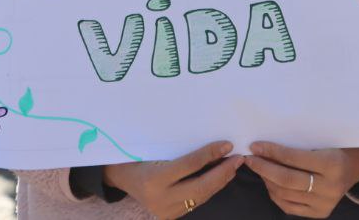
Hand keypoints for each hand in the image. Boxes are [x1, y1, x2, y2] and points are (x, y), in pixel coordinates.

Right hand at [104, 141, 242, 218]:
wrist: (120, 177)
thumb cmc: (137, 156)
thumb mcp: (156, 149)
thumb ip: (183, 150)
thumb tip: (214, 146)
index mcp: (154, 178)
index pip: (189, 165)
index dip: (210, 154)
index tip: (228, 145)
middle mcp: (160, 198)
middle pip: (200, 187)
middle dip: (222, 173)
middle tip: (238, 159)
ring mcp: (166, 211)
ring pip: (200, 196)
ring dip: (219, 182)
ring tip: (233, 167)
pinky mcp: (170, 216)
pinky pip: (195, 201)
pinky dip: (209, 189)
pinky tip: (219, 178)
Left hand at [245, 142, 358, 217]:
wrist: (354, 168)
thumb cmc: (333, 148)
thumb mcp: (321, 141)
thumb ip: (296, 146)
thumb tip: (264, 148)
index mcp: (332, 164)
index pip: (294, 158)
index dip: (272, 152)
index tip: (255, 146)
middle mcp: (330, 187)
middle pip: (287, 180)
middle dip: (264, 168)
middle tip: (250, 159)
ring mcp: (325, 203)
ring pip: (285, 194)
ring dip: (267, 180)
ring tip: (260, 168)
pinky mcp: (319, 213)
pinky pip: (289, 206)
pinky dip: (275, 194)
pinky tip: (270, 182)